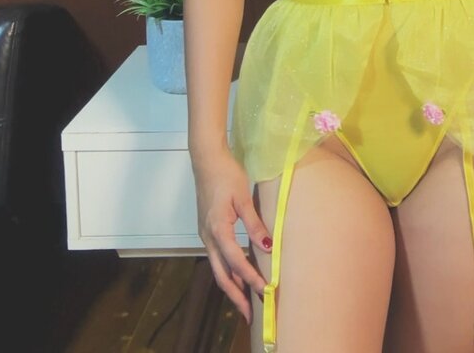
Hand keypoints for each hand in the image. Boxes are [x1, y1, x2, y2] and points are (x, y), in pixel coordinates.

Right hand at [192, 146, 272, 325]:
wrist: (206, 159)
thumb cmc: (226, 175)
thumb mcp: (243, 197)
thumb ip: (254, 223)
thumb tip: (267, 246)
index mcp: (218, 230)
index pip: (236, 262)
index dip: (251, 278)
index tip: (266, 291)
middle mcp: (208, 237)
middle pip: (221, 275)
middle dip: (236, 296)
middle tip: (249, 314)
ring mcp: (205, 234)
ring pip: (217, 269)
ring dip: (230, 285)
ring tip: (245, 300)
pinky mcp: (206, 230)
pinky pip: (216, 258)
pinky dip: (226, 271)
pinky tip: (236, 274)